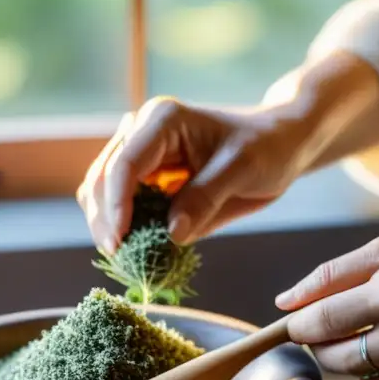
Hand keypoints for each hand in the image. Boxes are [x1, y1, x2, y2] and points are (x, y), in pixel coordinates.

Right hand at [76, 97, 309, 253]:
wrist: (278, 145)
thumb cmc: (265, 147)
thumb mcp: (241, 170)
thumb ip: (205, 199)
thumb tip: (172, 234)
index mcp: (161, 120)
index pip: (124, 164)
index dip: (116, 205)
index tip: (120, 241)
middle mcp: (141, 133)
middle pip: (101, 180)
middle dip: (106, 220)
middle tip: (122, 258)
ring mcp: (140, 157)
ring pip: (100, 195)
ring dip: (109, 227)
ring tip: (130, 259)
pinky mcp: (146, 180)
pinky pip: (121, 208)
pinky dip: (125, 231)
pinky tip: (141, 251)